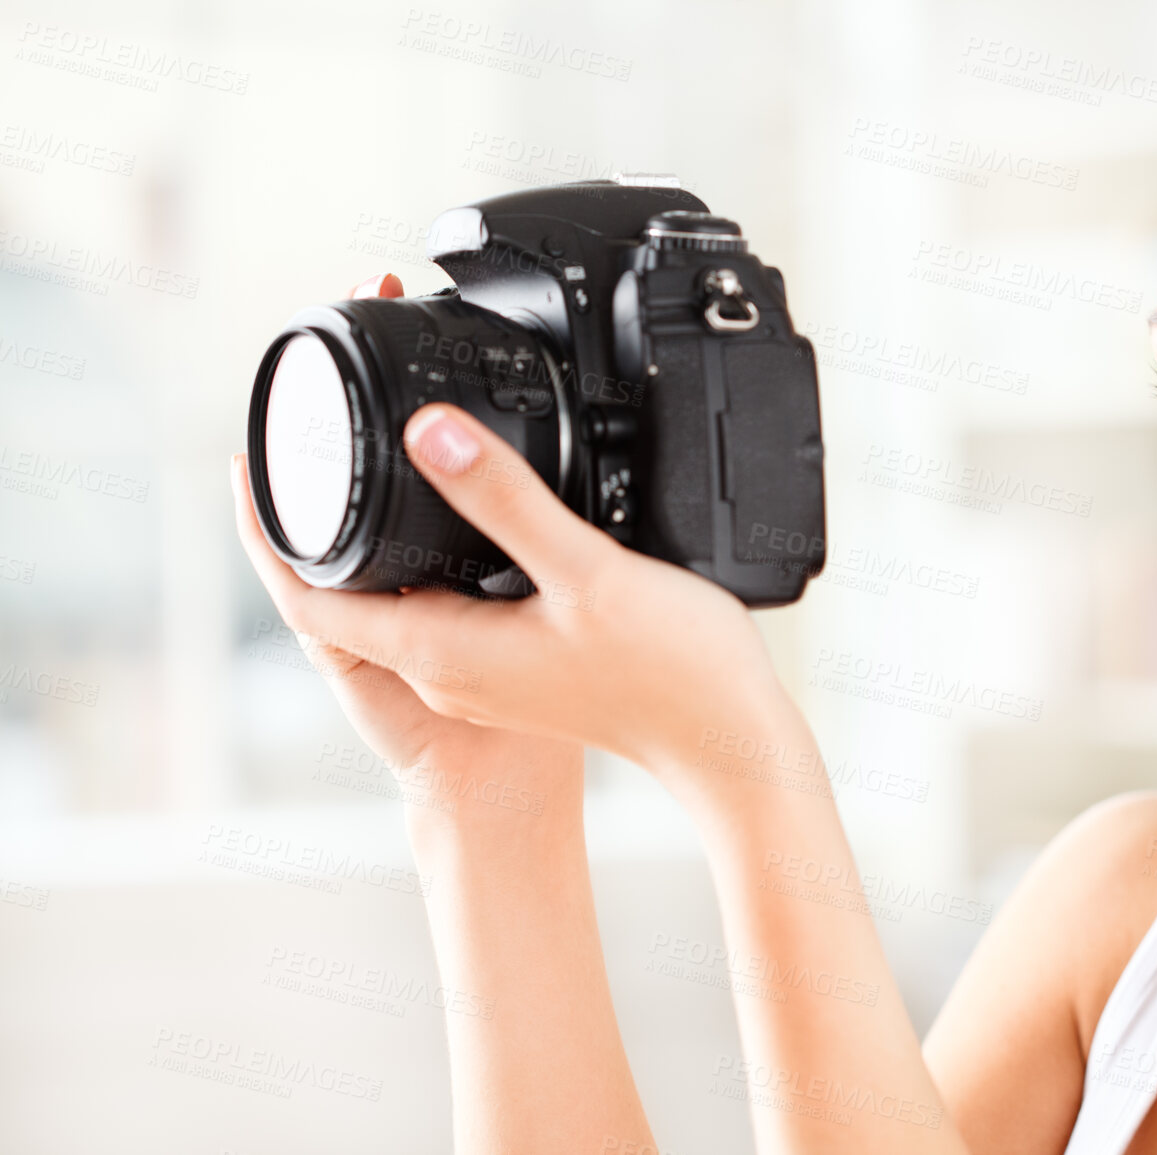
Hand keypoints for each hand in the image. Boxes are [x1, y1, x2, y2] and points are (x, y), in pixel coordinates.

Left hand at [232, 273, 795, 804]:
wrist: (729, 744)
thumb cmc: (669, 676)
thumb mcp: (584, 573)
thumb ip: (504, 499)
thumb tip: (428, 431)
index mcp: (441, 649)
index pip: (307, 595)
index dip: (270, 525)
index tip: (258, 455)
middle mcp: (448, 668)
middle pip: (349, 587)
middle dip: (330, 511)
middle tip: (331, 431)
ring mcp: (485, 673)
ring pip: (404, 590)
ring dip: (390, 529)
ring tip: (394, 457)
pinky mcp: (523, 666)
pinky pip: (451, 602)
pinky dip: (442, 553)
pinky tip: (477, 517)